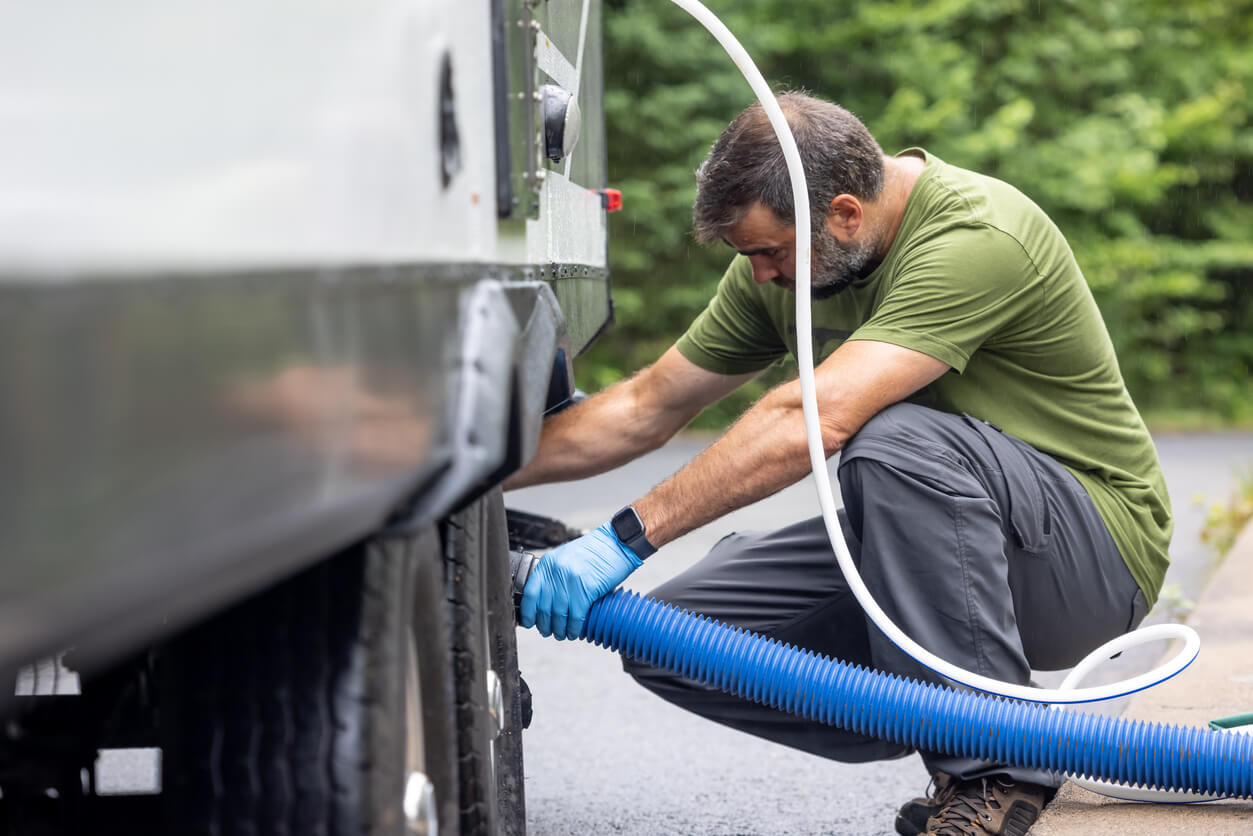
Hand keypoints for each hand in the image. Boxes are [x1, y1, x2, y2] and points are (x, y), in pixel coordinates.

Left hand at [519, 523, 643, 639]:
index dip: (528, 612)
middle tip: (548, 631)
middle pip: (544, 607)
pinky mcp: (587, 589)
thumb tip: (548, 601)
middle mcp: (557, 571)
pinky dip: (574, 627)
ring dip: (559, 629)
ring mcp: (571, 580)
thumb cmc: (596, 551)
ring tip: (562, 634)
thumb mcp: (567, 558)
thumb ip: (555, 575)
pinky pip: (576, 615)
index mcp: (549, 563)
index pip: (530, 593)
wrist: (617, 543)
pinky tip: (575, 632)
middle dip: (544, 624)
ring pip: (559, 614)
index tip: (529, 622)